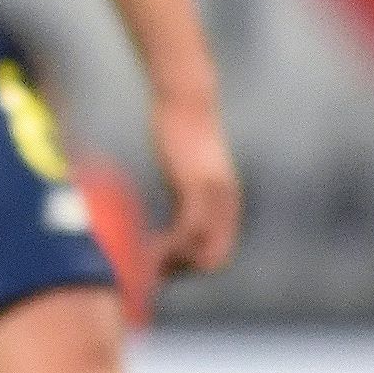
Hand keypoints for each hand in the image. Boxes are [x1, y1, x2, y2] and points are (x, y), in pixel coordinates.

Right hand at [149, 87, 240, 274]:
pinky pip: (187, 230)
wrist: (187, 101)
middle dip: (183, 271)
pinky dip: (169, 246)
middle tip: (152, 271)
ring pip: (201, 250)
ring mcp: (214, 198)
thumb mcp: (191, 168)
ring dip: (172, 264)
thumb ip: (190, 190)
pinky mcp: (196, 187)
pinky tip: (148, 246)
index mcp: (227, 204)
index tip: (163, 268)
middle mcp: (226, 205)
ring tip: (146, 264)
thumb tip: (180, 206)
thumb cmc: (183, 131)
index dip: (192, 267)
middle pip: (214, 259)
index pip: (219, 253)